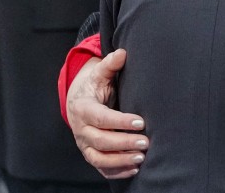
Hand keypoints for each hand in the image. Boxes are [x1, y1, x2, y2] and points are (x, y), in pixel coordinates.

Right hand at [67, 49, 149, 179]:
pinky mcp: (91, 153)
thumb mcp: (99, 73)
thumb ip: (110, 64)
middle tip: (146, 142)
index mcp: (83, 109)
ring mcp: (85, 144)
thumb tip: (122, 53)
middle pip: (100, 141)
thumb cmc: (94, 86)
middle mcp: (81, 129)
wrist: (79, 101)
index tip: (141, 122)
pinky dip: (116, 171)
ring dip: (120, 161)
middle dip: (123, 143)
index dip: (120, 122)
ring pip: (99, 158)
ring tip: (141, 158)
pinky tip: (134, 169)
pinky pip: (100, 167)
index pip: (101, 118)